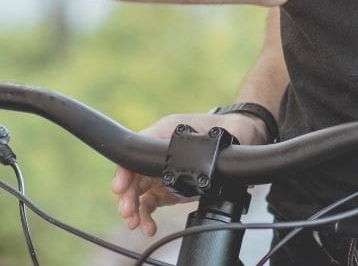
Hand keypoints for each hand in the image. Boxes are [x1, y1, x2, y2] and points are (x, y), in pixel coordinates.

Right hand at [111, 111, 272, 236]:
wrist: (236, 139)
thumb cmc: (220, 130)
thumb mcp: (212, 133)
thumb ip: (198, 147)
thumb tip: (190, 160)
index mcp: (162, 135)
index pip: (135, 153)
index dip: (124, 171)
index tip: (121, 187)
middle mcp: (158, 155)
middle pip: (133, 175)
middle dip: (127, 196)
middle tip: (128, 212)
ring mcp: (161, 172)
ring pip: (138, 192)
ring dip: (134, 209)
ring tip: (135, 224)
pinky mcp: (168, 188)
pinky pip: (150, 203)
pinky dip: (146, 216)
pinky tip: (148, 227)